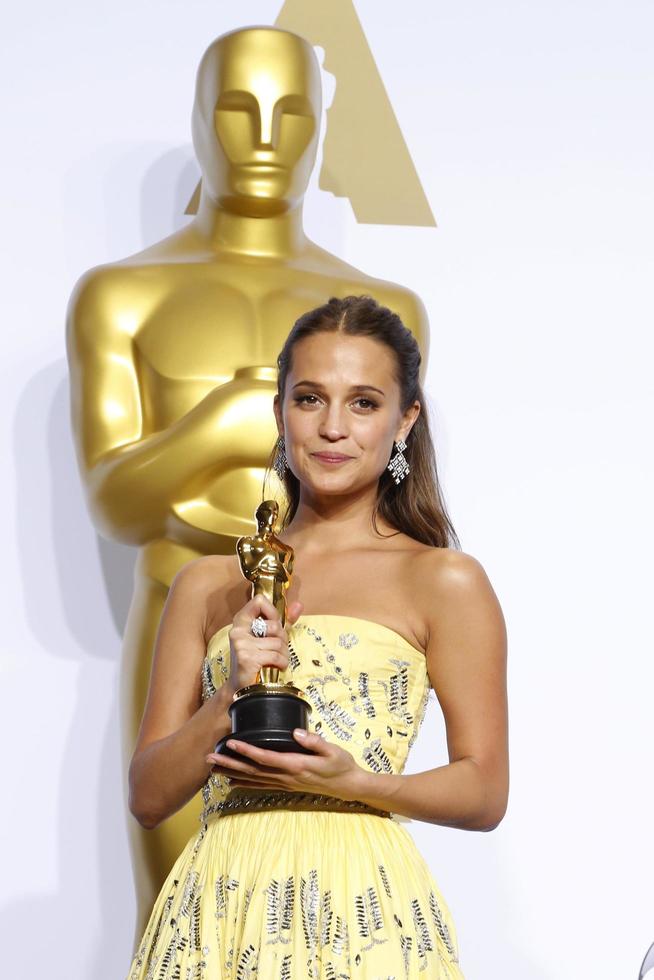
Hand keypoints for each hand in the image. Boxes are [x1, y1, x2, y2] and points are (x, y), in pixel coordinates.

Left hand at [206, 729, 370, 802]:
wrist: (349, 786)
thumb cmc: (341, 765)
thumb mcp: (333, 750)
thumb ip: (315, 742)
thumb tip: (296, 733)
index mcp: (296, 765)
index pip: (266, 757)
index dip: (247, 751)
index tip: (231, 743)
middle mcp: (286, 776)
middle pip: (253, 771)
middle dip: (230, 764)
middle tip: (209, 758)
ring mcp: (285, 783)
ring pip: (253, 779)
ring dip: (232, 773)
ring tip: (212, 768)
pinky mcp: (286, 785)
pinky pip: (261, 785)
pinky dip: (244, 783)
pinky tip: (231, 781)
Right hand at [225, 594, 302, 695]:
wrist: (242, 686)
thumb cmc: (256, 659)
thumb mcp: (268, 637)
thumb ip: (283, 621)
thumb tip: (299, 604)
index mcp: (241, 620)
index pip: (259, 601)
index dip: (272, 611)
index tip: (275, 623)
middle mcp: (238, 630)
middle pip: (274, 625)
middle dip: (282, 639)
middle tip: (276, 649)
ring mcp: (241, 644)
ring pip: (278, 642)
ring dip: (283, 654)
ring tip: (276, 660)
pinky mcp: (247, 658)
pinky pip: (276, 655)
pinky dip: (281, 662)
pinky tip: (275, 666)